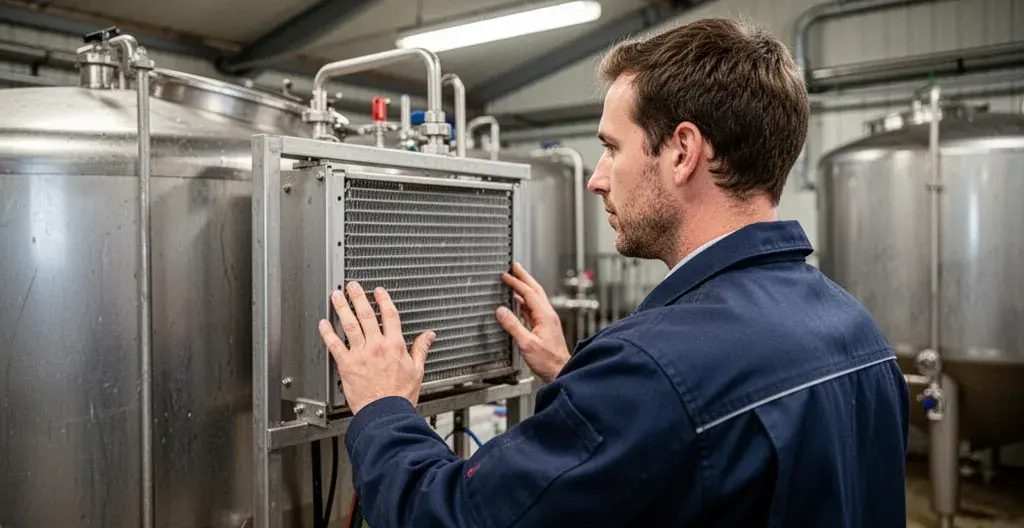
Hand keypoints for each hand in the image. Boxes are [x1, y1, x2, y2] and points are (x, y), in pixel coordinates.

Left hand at [318, 282, 435, 414]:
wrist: (386, 413)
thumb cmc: (400, 395)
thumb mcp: (417, 370)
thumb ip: (421, 349)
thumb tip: (429, 336)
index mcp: (395, 345)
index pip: (389, 315)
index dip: (383, 300)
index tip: (378, 291)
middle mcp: (377, 346)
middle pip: (366, 315)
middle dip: (358, 297)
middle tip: (352, 286)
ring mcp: (361, 354)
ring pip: (350, 325)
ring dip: (342, 308)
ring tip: (336, 296)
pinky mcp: (347, 365)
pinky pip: (334, 345)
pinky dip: (327, 333)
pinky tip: (323, 323)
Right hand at [495, 262, 569, 382]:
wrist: (560, 370)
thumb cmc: (548, 360)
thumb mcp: (527, 343)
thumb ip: (513, 326)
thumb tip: (501, 311)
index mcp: (545, 316)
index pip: (529, 293)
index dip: (517, 282)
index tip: (506, 275)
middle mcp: (548, 315)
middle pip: (535, 290)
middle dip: (524, 277)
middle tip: (515, 266)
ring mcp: (547, 320)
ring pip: (535, 298)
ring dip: (524, 287)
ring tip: (515, 280)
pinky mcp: (545, 327)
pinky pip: (533, 308)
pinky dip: (524, 301)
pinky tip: (518, 302)